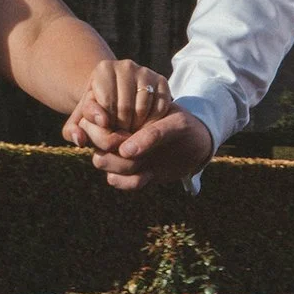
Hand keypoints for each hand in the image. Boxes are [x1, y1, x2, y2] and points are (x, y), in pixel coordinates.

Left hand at [62, 58, 175, 151]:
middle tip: (118, 136)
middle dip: (121, 128)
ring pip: (143, 109)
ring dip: (137, 128)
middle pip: (126, 107)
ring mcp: (146, 72)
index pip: (107, 104)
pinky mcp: (162, 81)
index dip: (106, 124)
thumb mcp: (80, 120)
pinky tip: (142, 127)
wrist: (116, 96)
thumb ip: (73, 131)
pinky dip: (151, 123)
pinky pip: (159, 108)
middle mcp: (126, 65)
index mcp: (103, 69)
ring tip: (128, 133)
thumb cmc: (96, 110)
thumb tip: (79, 138)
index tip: (107, 130)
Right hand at [85, 108, 217, 191]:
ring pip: (101, 161)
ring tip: (145, 164)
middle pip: (94, 142)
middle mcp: (117, 130)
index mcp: (124, 111)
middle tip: (136, 153)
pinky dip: (130, 182)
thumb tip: (125, 151)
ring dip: (122, 167)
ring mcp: (121, 152)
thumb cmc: (188, 127)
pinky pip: (114, 180)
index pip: (95, 116)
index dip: (101, 128)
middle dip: (113, 150)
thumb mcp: (178, 124)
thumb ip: (154, 134)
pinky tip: (150, 175)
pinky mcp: (128, 172)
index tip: (124, 135)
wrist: (199, 146)